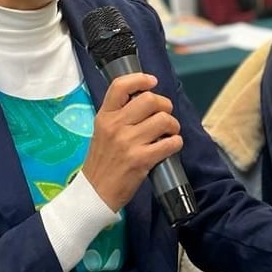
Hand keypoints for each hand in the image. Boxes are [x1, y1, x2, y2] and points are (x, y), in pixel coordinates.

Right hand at [81, 73, 182, 212]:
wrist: (95, 192)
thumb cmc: (101, 161)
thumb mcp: (101, 131)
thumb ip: (118, 115)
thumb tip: (146, 100)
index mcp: (105, 116)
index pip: (120, 86)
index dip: (140, 79)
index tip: (152, 82)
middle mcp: (115, 126)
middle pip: (150, 100)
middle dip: (165, 105)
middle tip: (165, 115)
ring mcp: (128, 143)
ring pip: (163, 120)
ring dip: (173, 125)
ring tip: (170, 132)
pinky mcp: (141, 160)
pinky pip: (170, 143)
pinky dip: (176, 142)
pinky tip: (171, 146)